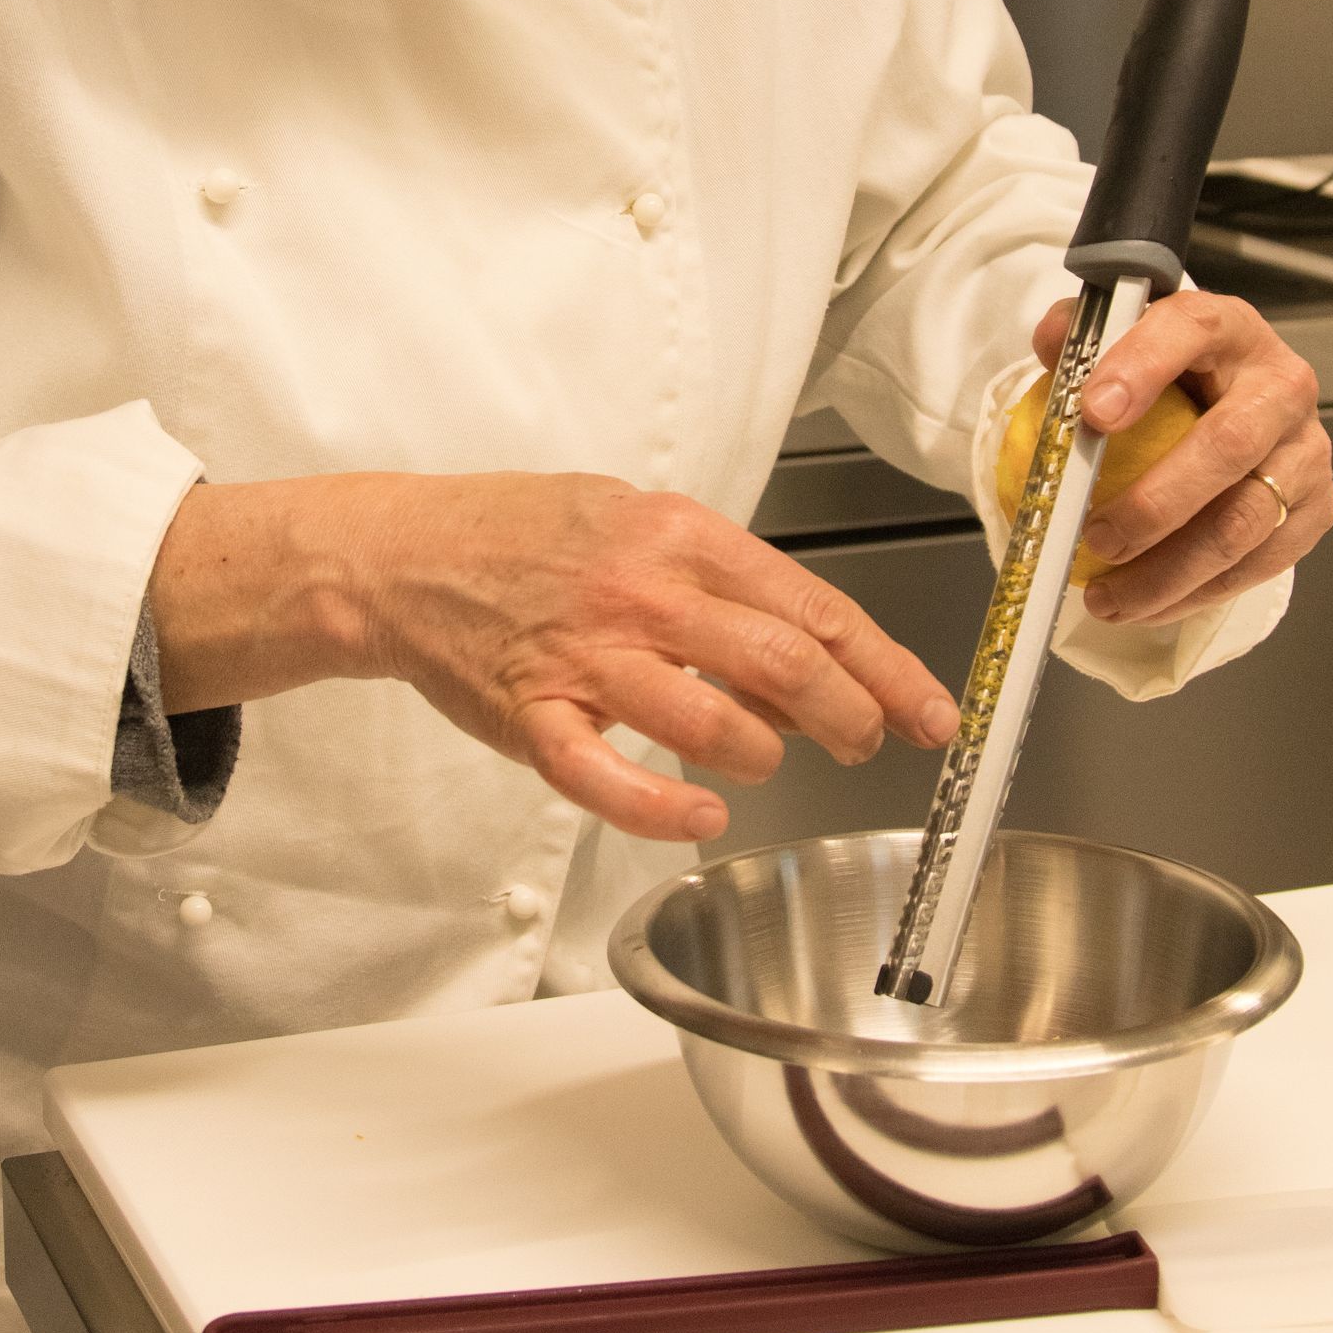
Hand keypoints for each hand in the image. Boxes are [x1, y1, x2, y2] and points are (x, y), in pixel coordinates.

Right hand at [147, 470, 959, 841]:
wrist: (405, 555)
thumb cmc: (525, 535)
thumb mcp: (635, 520)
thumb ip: (718, 582)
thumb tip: (804, 654)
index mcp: (676, 534)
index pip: (812, 606)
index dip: (884, 667)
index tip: (928, 708)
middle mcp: (640, 592)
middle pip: (783, 663)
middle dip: (848, 715)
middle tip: (866, 741)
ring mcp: (585, 658)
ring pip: (712, 721)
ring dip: (765, 753)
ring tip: (771, 759)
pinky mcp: (533, 718)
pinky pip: (609, 780)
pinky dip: (666, 807)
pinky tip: (703, 812)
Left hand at [1030, 290, 1332, 624]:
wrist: (1240, 400)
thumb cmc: (1175, 374)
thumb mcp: (1129, 340)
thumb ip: (1085, 337)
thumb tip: (1050, 345)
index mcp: (1229, 329)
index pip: (1189, 331)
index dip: (1140, 369)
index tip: (1092, 413)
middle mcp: (1281, 384)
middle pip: (1229, 445)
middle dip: (1156, 503)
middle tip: (1096, 537)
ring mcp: (1306, 450)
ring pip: (1244, 521)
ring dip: (1170, 571)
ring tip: (1109, 596)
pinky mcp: (1315, 508)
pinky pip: (1259, 563)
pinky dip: (1197, 593)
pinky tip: (1148, 604)